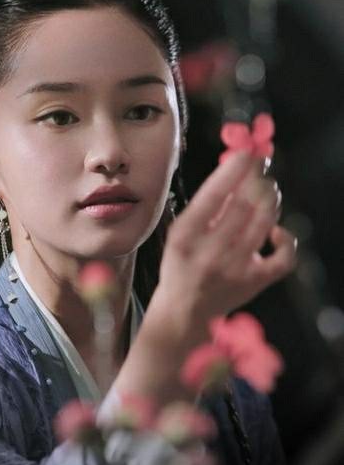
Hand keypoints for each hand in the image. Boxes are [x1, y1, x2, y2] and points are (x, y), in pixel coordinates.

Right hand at [154, 151, 296, 337]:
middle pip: (243, 206)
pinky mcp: (254, 283)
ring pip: (264, 224)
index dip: (233, 170)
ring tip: (268, 189)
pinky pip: (283, 258)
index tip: (245, 153)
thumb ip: (205, 207)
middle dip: (257, 179)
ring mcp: (234, 270)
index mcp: (184, 237)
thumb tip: (236, 171)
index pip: (213, 195)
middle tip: (261, 165)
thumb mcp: (180, 234)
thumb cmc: (181, 264)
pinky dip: (285, 239)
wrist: (183, 311)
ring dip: (271, 200)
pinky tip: (275, 230)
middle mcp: (208, 253)